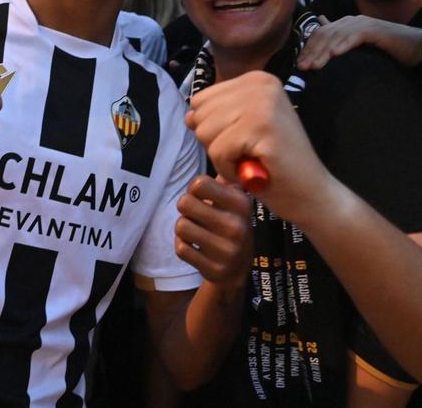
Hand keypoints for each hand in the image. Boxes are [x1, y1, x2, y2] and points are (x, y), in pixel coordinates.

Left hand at [175, 174, 252, 288]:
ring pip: (180, 226)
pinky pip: (181, 248)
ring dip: (183, 228)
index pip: (199, 183)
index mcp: (241, 204)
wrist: (238, 271)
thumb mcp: (235, 202)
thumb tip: (216, 151)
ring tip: (195, 231)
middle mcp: (236, 226)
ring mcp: (226, 249)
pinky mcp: (213, 268)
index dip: (193, 189)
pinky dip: (183, 246)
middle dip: (185, 208)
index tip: (201, 196)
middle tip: (194, 214)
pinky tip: (196, 247)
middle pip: (184, 203)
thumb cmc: (232, 226)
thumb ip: (224, 181)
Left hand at [186, 71, 335, 224]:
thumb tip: (188, 116)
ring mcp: (263, 102)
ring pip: (205, 133)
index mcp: (256, 79)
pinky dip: (230, 170)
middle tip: (250, 153)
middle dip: (217, 143)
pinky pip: (218, 151)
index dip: (215, 130)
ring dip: (223, 158)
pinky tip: (253, 172)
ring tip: (252, 161)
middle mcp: (260, 83)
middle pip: (200, 115)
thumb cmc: (273, 165)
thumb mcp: (241, 131)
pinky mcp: (262, 126)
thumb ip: (215, 117)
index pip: (200, 100)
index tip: (245, 141)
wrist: (310, 193)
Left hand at [297, 15, 421, 70]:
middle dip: (312, 52)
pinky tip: (335, 55)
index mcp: (345, 25)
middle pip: (325, 35)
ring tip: (314, 66)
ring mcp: (364, 24)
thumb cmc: (388, 50)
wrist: (416, 46)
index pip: (320, 34)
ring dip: (324, 52)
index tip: (299, 66)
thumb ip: (343, 48)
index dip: (308, 49)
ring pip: (338, 36)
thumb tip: (325, 54)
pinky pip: (356, 36)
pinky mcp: (376, 29)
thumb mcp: (361, 49)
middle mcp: (352, 21)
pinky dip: (344, 45)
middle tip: (302, 68)